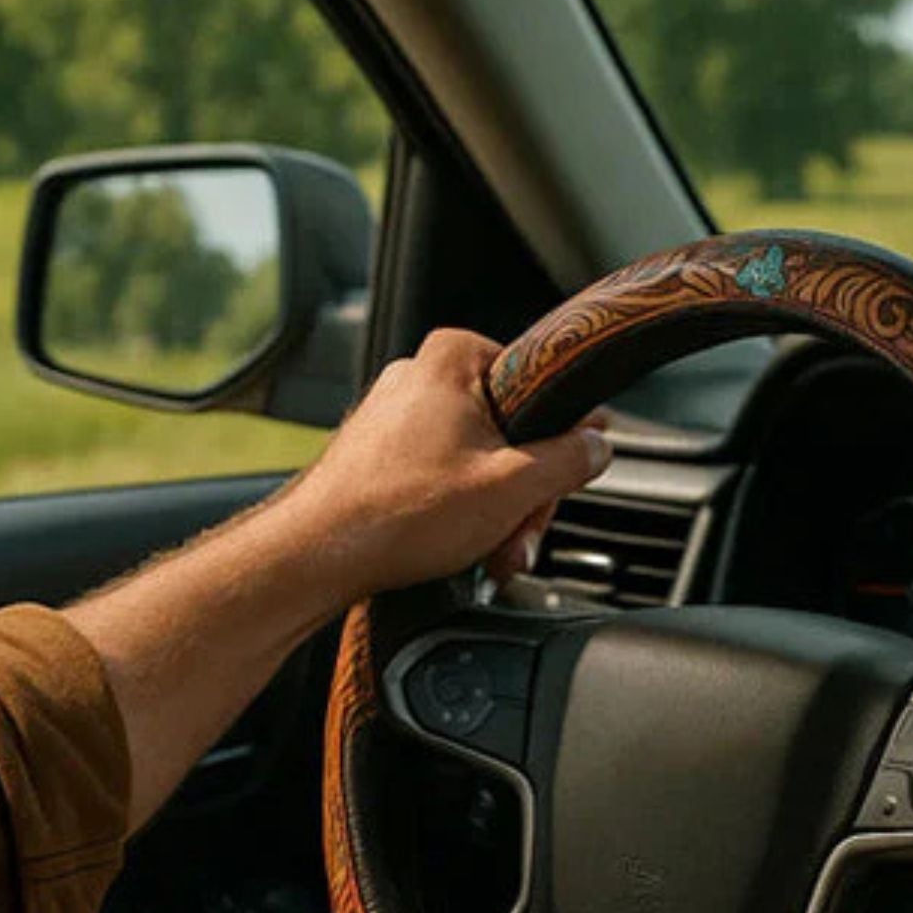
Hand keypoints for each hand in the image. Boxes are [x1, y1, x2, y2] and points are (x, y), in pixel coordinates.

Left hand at [277, 327, 611, 607]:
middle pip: (510, 433)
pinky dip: (457, 515)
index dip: (561, 442)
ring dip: (494, 515)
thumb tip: (596, 446)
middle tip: (520, 536)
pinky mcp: (378, 455)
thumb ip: (570, 460)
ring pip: (476, 463)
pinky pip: (440, 478)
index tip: (563, 479)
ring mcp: (395, 416)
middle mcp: (420, 376)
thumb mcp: (514, 486)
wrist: (315, 555)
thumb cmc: (399, 513)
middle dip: (523, 496)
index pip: (542, 386)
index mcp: (454, 357)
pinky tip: (460, 551)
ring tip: (489, 554)